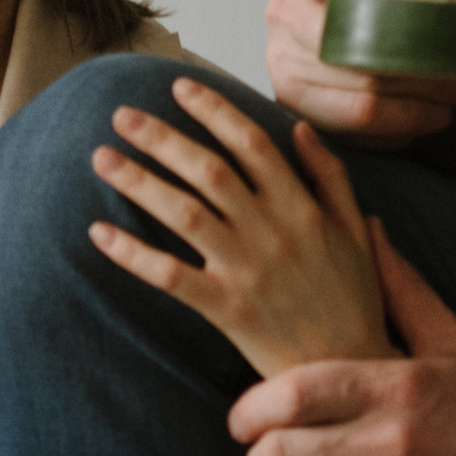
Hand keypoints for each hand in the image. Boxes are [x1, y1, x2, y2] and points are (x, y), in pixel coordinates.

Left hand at [90, 77, 389, 378]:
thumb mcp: (356, 231)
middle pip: (209, 170)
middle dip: (162, 137)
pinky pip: (172, 276)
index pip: (251, 143)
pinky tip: (99, 234)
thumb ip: (330, 176)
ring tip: (101, 158)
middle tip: (121, 114)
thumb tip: (300, 129)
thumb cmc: (354, 299)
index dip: (214, 110)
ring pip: (185, 214)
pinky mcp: (229, 309)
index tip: (178, 87)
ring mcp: (248, 270)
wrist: (351, 369)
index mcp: (302, 207)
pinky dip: (134, 254)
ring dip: (139, 182)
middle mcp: (273, 231)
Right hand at [264, 0, 455, 142]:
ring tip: (454, 103)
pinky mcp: (290, 104)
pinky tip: (422, 119)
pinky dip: (395, 131)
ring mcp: (283, 62)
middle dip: (424, 74)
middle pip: (362, 54)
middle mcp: (287, 12)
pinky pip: (351, 132)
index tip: (432, 7)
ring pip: (362, 100)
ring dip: (417, 109)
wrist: (316, 23)